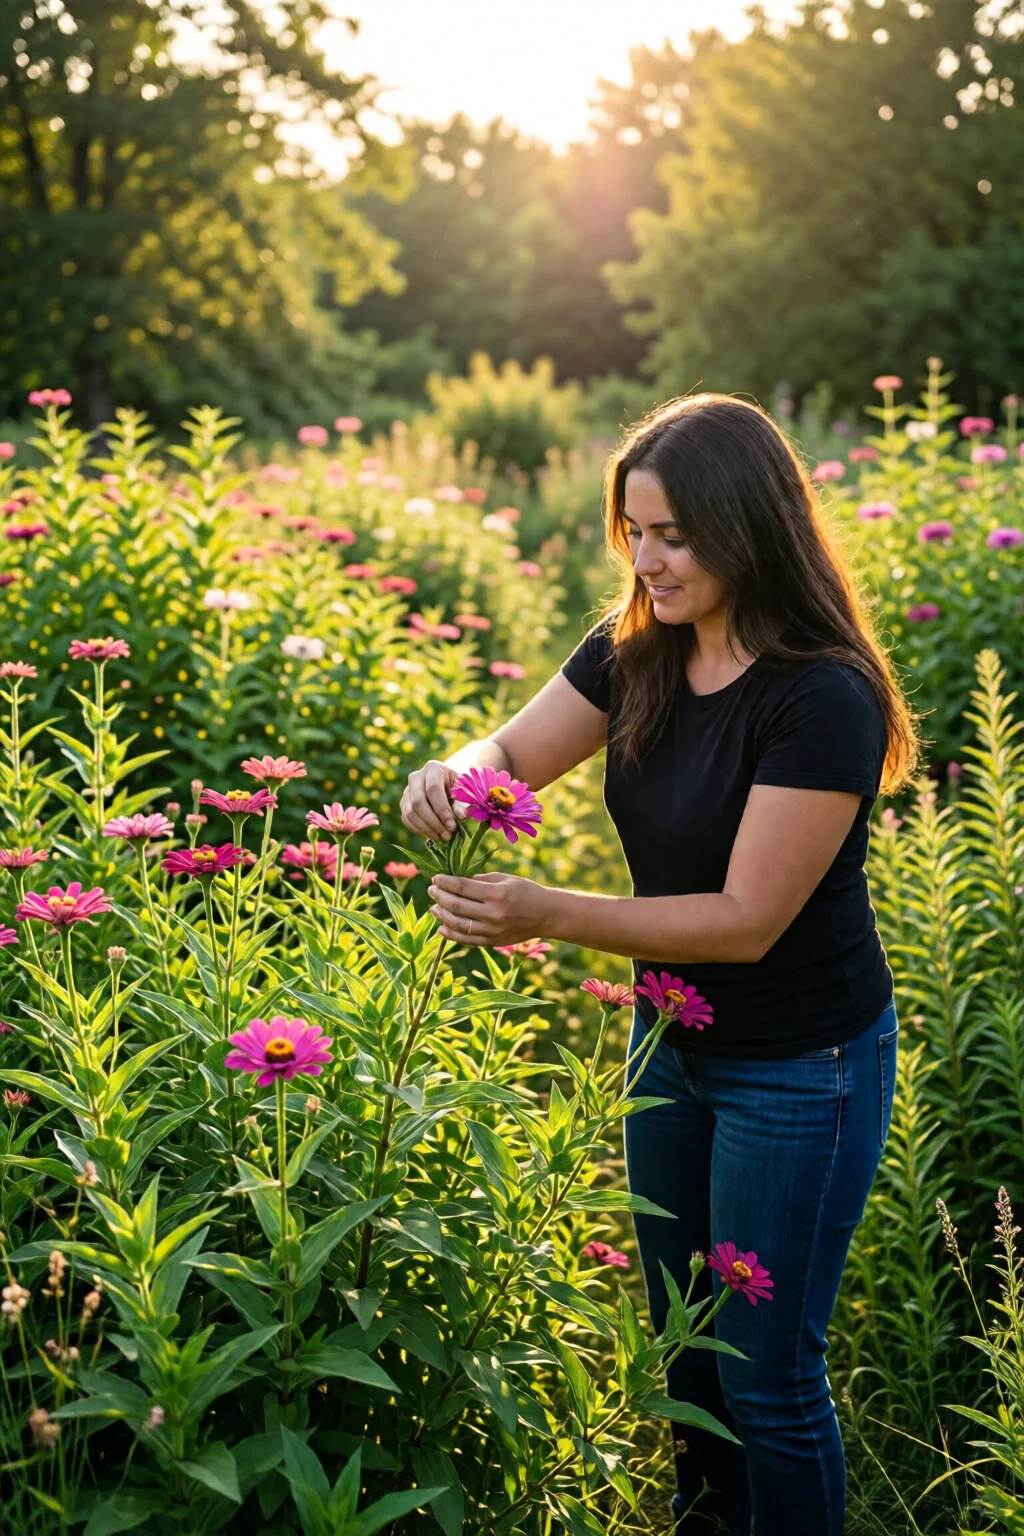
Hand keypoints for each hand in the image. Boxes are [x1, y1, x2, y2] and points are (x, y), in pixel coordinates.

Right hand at [400, 759, 465, 842]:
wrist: (449, 783)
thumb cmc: (459, 786)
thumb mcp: (465, 790)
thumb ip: (464, 802)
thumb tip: (463, 815)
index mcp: (433, 768)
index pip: (433, 789)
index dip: (442, 809)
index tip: (452, 826)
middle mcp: (416, 777)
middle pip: (418, 801)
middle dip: (433, 822)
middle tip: (448, 835)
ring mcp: (407, 790)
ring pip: (410, 813)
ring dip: (426, 829)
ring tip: (443, 837)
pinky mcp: (404, 803)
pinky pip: (407, 819)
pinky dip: (419, 830)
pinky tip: (434, 835)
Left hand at [428, 871, 553, 947]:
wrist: (546, 914)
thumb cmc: (526, 891)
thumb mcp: (505, 879)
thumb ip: (480, 880)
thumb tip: (456, 882)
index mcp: (497, 893)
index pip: (462, 887)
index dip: (445, 882)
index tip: (436, 878)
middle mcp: (493, 913)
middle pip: (457, 905)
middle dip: (440, 896)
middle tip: (431, 890)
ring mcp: (493, 930)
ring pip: (458, 925)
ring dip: (442, 916)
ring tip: (434, 908)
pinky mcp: (493, 942)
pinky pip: (467, 940)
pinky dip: (451, 935)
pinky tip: (442, 927)